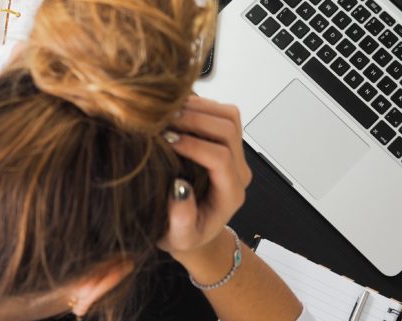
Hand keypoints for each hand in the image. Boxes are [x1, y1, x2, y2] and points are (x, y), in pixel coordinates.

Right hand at [158, 96, 251, 260]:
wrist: (195, 230)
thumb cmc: (185, 235)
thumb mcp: (178, 238)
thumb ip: (182, 220)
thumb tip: (179, 189)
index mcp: (230, 193)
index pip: (221, 158)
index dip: (194, 145)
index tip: (167, 140)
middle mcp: (238, 170)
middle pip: (228, 130)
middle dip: (196, 119)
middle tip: (164, 120)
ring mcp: (235, 153)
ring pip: (229, 116)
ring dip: (199, 108)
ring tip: (168, 111)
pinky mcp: (226, 142)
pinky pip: (221, 113)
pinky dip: (199, 105)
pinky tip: (175, 110)